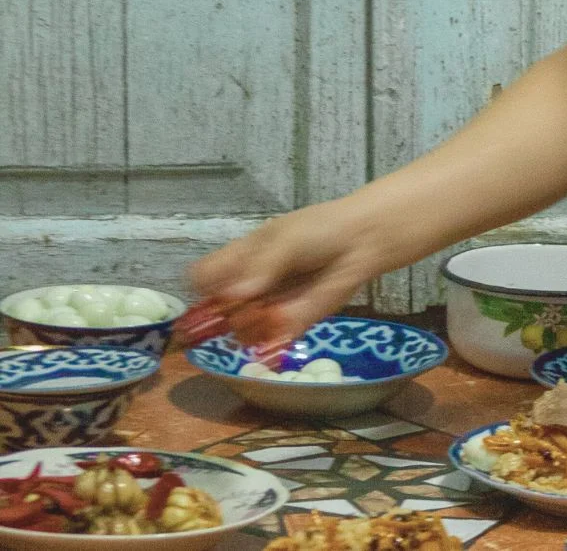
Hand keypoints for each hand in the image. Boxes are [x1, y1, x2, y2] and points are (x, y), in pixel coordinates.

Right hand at [185, 195, 395, 346]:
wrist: (361, 241)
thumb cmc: (319, 231)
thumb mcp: (285, 240)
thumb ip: (260, 266)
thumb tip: (233, 296)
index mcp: (239, 259)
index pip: (202, 279)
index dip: (201, 289)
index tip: (213, 295)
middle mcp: (249, 287)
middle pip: (217, 311)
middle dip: (221, 316)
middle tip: (242, 307)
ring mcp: (268, 307)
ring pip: (241, 330)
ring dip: (247, 328)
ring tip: (266, 313)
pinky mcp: (291, 323)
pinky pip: (272, 340)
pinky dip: (270, 340)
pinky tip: (279, 326)